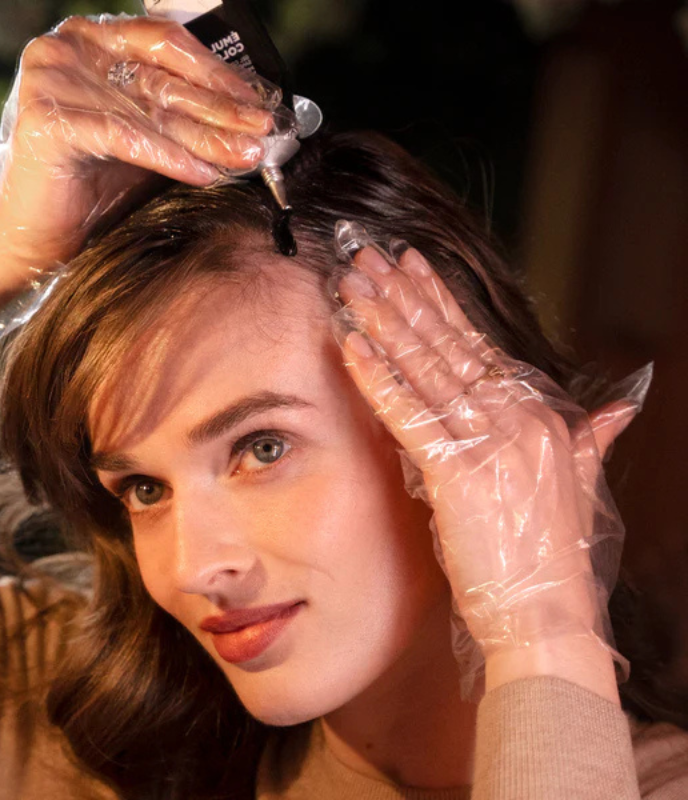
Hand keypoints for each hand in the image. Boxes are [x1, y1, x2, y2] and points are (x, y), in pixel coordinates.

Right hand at [0, 14, 276, 333]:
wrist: (36, 238)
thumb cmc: (95, 189)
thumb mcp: (151, 143)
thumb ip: (188, 123)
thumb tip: (253, 126)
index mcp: (96, 42)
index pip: (169, 45)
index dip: (220, 74)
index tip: (264, 102)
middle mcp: (71, 47)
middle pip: (166, 78)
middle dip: (224, 109)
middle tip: (267, 131)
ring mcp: (54, 77)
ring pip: (151, 109)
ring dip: (209, 135)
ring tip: (249, 155)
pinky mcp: (47, 118)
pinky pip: (126, 136)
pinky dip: (170, 157)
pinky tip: (206, 173)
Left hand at [332, 221, 652, 698]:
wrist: (546, 614)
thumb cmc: (547, 552)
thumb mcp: (576, 483)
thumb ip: (591, 437)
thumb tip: (618, 409)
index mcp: (539, 415)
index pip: (479, 345)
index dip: (440, 302)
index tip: (409, 266)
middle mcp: (518, 418)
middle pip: (448, 344)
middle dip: (403, 297)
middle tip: (365, 255)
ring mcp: (491, 442)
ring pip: (427, 368)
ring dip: (383, 323)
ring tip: (349, 286)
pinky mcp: (460, 473)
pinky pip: (410, 415)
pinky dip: (377, 380)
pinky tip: (350, 347)